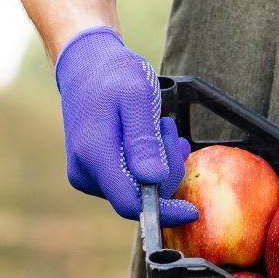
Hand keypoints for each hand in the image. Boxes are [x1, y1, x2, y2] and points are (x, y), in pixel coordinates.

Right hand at [54, 27, 197, 224]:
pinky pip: (131, 180)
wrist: (86, 65)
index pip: (130, 204)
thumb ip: (144, 140)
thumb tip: (153, 180)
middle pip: (140, 196)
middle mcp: (85, 172)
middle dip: (165, 168)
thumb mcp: (137, 97)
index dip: (165, 212)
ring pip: (139, 188)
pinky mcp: (93, 172)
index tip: (192, 210)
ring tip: (158, 126)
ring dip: (160, 162)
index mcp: (94, 155)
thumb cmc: (114, 75)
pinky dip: (150, 163)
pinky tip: (154, 137)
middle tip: (167, 129)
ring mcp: (87, 174)